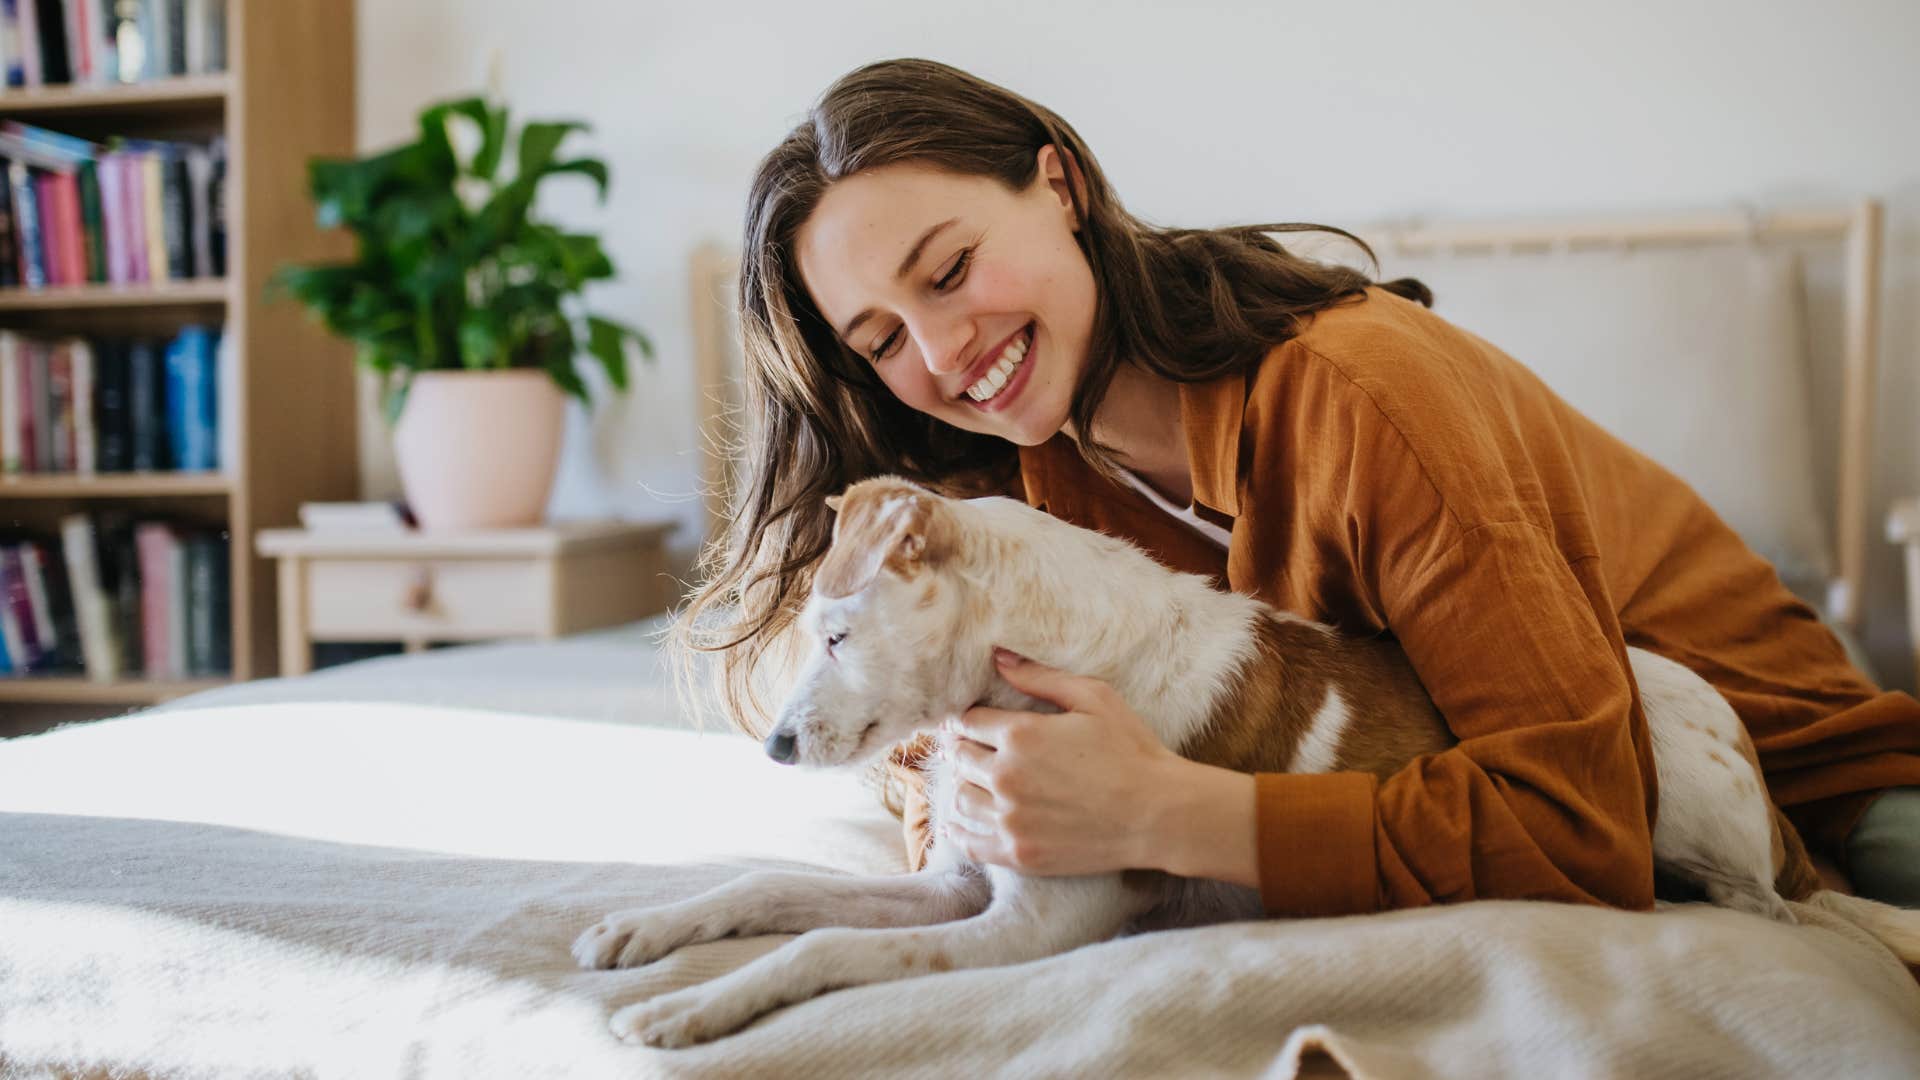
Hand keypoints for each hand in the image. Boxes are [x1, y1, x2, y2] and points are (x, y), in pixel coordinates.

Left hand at [943, 649, 1187, 875]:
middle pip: (959, 758)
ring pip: (960, 798)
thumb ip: (1041, 677)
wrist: (1159, 814)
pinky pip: (970, 842)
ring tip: (971, 780)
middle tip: (964, 747)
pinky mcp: (1019, 853)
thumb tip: (998, 657)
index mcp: (1021, 735)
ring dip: (961, 784)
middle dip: (960, 749)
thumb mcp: (1094, 698)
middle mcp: (1006, 777)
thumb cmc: (1132, 751)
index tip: (965, 722)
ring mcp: (1011, 819)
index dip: (964, 719)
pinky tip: (956, 824)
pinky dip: (957, 830)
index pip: (968, 722)